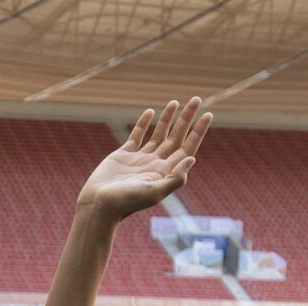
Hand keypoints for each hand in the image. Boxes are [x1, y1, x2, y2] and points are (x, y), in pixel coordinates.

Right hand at [78, 100, 210, 221]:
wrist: (99, 205)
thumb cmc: (126, 202)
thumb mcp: (154, 192)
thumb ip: (175, 178)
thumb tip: (192, 159)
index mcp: (166, 172)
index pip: (187, 148)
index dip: (198, 132)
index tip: (208, 114)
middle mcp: (156, 164)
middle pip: (177, 137)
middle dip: (187, 118)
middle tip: (196, 99)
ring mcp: (141, 159)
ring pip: (159, 134)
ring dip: (168, 118)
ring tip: (175, 102)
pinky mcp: (124, 155)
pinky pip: (137, 135)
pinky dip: (144, 123)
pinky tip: (150, 112)